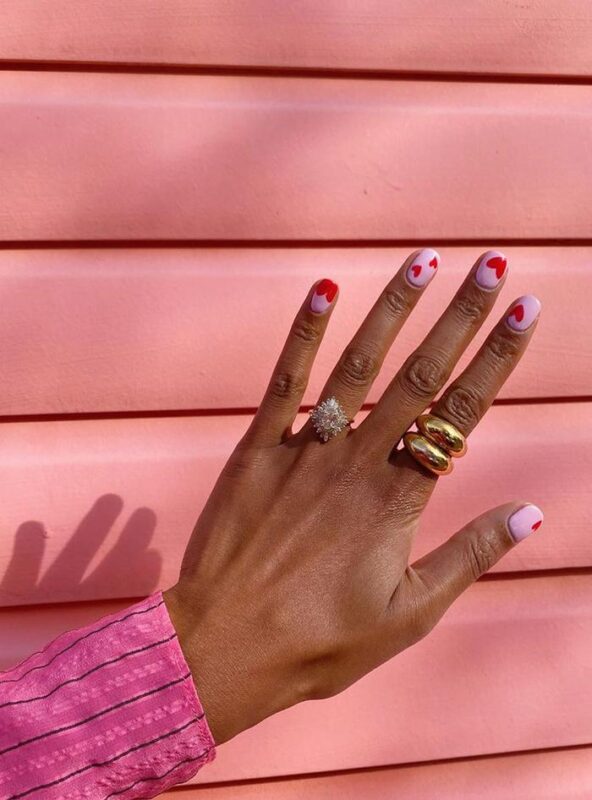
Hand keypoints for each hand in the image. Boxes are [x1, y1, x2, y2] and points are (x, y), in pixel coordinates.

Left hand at [164, 249, 542, 745]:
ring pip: (358, 364)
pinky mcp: (257, 449)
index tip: (525, 311)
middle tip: (493, 265)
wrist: (226, 647)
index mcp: (399, 499)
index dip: (497, 358)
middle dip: (460, 315)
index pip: (461, 414)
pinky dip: (304, 333)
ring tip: (425, 260)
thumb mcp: (410, 614)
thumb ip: (469, 555)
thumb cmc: (321, 641)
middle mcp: (357, 462)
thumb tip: (530, 513)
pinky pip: (284, 381)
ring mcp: (305, 450)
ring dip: (394, 309)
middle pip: (419, 375)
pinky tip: (324, 288)